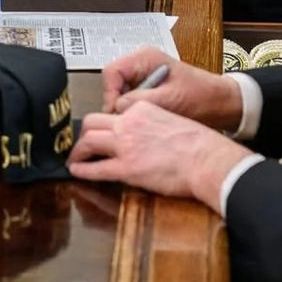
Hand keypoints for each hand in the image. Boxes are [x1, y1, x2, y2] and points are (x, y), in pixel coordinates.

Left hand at [68, 101, 250, 212]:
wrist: (207, 159)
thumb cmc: (199, 144)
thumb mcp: (172, 119)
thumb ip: (152, 123)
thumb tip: (145, 134)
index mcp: (141, 109)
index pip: (114, 113)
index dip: (106, 124)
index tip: (103, 132)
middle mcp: (128, 124)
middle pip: (92, 122)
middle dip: (83, 133)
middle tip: (81, 143)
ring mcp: (125, 146)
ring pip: (88, 142)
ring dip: (78, 151)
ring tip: (74, 158)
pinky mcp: (126, 168)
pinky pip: (96, 168)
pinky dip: (82, 170)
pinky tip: (76, 171)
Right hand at [102, 47, 242, 131]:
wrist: (222, 103)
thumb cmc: (202, 97)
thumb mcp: (170, 99)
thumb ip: (140, 101)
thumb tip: (117, 107)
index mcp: (145, 57)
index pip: (112, 72)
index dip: (110, 93)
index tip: (116, 112)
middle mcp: (141, 63)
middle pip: (113, 82)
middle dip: (117, 101)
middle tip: (125, 119)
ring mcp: (143, 75)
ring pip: (119, 92)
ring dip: (126, 107)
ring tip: (138, 119)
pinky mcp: (147, 87)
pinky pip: (130, 98)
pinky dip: (133, 110)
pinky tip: (144, 118)